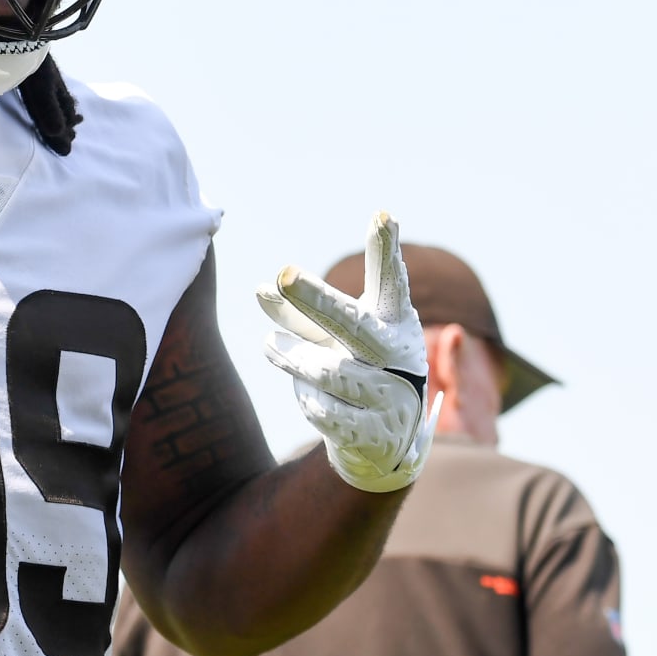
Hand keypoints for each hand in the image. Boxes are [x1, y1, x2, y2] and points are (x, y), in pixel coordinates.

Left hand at [257, 212, 440, 492]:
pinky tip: (307, 393)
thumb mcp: (333, 336)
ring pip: (325, 370)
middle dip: (318, 299)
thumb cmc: (359, 367)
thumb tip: (259, 289)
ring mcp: (391, 395)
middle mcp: (397, 354)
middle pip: (353, 323)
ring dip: (292, 357)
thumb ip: (300, 313)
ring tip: (271, 344)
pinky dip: (305, 397)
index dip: (386, 250)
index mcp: (392, 321)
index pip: (390, 281)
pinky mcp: (374, 433)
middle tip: (284, 273)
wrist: (386, 441)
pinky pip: (321, 410)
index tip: (381, 214)